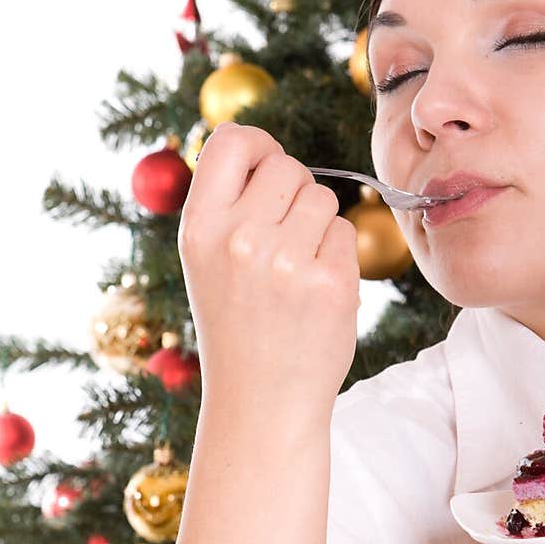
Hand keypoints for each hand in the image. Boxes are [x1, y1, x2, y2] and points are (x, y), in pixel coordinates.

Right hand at [178, 123, 359, 421]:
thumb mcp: (207, 263)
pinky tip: (315, 293)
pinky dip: (337, 257)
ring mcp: (286, 261)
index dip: (257, 145)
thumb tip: (268, 151)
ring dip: (318, 226)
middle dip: (293, 193)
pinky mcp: (330, 283)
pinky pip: (345, 233)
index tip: (266, 167)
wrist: (261, 403)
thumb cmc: (238, 326)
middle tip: (283, 241)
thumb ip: (229, 207)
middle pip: (287, 166)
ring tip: (296, 272)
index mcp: (199, 229)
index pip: (229, 140)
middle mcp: (238, 238)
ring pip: (322, 198)